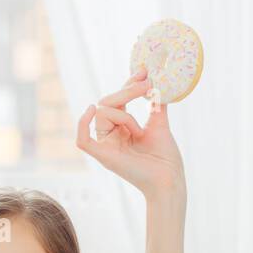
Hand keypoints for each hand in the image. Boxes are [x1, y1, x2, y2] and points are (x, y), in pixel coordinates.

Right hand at [75, 66, 185, 197]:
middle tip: (147, 85)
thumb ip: (156, 103)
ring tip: (140, 130)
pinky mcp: (103, 157)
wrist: (169, 179)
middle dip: (127, 92)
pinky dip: (82, 124)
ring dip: (124, 115)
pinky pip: (82, 140)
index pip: (118, 100)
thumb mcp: (160, 123)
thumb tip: (157, 80)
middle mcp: (112, 136)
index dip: (128, 85)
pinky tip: (91, 109)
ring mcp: (106, 146)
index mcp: (123, 129)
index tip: (144, 72)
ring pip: (103, 113)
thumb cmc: (166, 158)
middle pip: (107, 103)